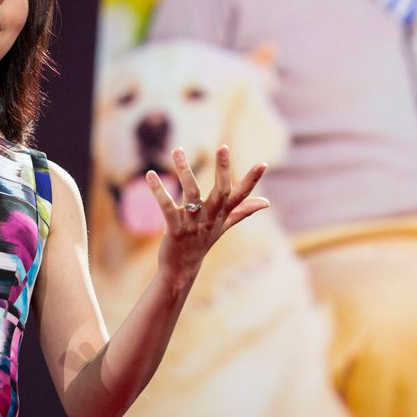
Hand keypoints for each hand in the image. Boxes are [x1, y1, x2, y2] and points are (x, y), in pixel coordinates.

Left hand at [147, 145, 268, 282]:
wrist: (182, 268)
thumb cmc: (203, 242)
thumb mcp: (224, 226)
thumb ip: (243, 211)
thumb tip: (266, 202)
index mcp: (222, 215)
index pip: (241, 196)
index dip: (252, 180)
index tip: (263, 164)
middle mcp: (210, 218)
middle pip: (221, 192)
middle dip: (223, 170)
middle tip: (223, 147)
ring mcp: (193, 224)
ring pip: (192, 193)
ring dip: (184, 170)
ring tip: (177, 150)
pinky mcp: (175, 229)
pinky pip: (167, 207)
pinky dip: (158, 191)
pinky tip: (151, 175)